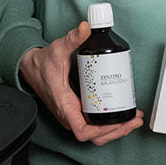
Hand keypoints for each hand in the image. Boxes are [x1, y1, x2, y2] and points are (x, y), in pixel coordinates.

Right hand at [18, 22, 144, 146]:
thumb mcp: (58, 49)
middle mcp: (69, 114)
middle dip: (117, 131)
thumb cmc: (43, 64)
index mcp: (64, 105)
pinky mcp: (76, 111)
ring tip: (132, 119)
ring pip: (95, 133)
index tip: (118, 122)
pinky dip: (109, 124)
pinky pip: (93, 125)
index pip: (82, 131)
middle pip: (95, 136)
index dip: (102, 131)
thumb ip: (73, 38)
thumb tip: (86, 28)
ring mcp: (73, 114)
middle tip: (134, 120)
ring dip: (115, 129)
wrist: (31, 68)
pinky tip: (121, 114)